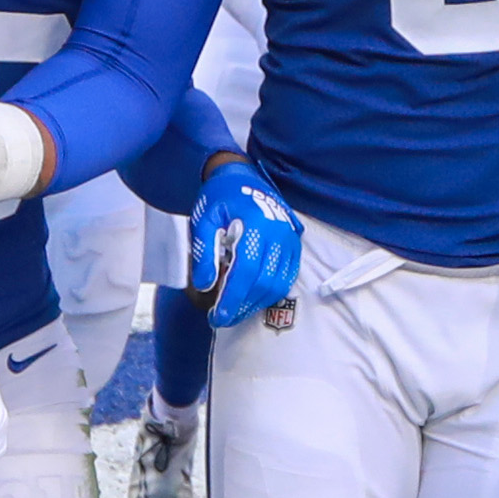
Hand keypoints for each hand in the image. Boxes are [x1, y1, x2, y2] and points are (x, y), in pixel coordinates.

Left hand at [184, 157, 301, 324]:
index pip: (246, 270)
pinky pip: (286, 279)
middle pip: (263, 282)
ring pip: (277, 285)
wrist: (243, 179)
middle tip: (220, 318)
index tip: (218, 316)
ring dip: (255, 304)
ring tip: (233, 311)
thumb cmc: (220, 199)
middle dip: (241, 306)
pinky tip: (251, 299)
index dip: (232, 297)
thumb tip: (204, 285)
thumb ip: (204, 252)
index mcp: (256, 224)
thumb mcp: (204, 220)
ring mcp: (290, 241)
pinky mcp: (294, 247)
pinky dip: (269, 294)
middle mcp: (279, 234)